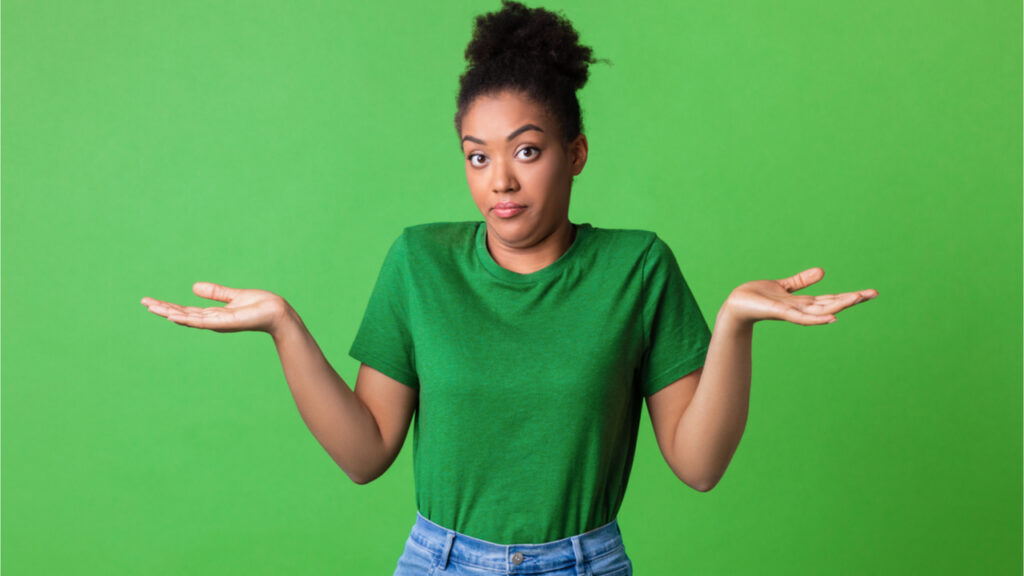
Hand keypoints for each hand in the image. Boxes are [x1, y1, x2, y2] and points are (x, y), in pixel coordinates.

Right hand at [140, 282, 290, 334]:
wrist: (277, 311)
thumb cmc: (260, 305)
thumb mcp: (233, 296)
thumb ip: (215, 293)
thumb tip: (194, 287)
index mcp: (213, 314)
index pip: (185, 310)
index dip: (168, 305)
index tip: (150, 301)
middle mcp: (212, 320)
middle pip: (182, 315)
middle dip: (163, 308)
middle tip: (143, 302)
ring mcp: (217, 323)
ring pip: (188, 318)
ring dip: (169, 313)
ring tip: (152, 308)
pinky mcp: (225, 322)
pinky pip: (202, 321)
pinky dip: (186, 319)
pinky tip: (173, 315)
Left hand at [723, 267, 877, 325]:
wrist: (736, 304)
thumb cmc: (757, 296)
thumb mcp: (784, 285)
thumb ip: (801, 281)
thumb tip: (823, 271)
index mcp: (803, 302)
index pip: (831, 298)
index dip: (850, 295)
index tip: (871, 292)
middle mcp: (801, 309)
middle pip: (831, 303)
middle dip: (852, 299)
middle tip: (873, 293)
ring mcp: (792, 312)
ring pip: (820, 310)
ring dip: (839, 305)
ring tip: (857, 299)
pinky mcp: (780, 312)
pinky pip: (801, 317)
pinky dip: (817, 318)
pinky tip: (832, 318)